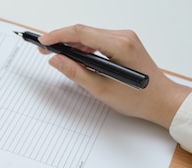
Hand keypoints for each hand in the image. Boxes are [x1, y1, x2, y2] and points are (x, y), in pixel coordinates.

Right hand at [38, 24, 190, 127]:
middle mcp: (123, 37)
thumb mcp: (101, 89)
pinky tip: (74, 56)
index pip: (81, 33)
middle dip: (61, 39)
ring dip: (71, 43)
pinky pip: (98, 39)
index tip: (43, 42)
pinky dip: (83, 46)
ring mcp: (124, 38)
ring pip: (90, 35)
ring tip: (56, 55)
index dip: (58, 35)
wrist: (160, 100)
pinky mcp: (123, 42)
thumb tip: (56, 60)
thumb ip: (75, 72)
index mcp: (119, 46)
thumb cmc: (138, 97)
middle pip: (84, 31)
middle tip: (43, 50)